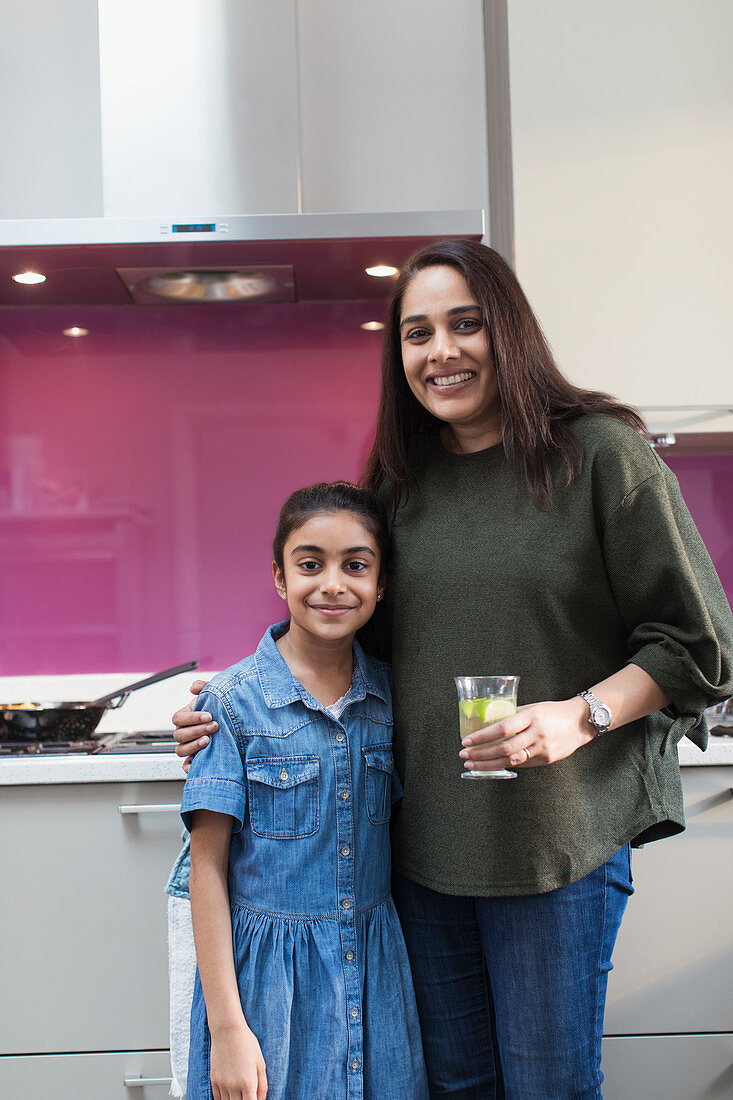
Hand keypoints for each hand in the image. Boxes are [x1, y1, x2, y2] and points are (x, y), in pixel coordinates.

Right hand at [172, 679, 215, 772]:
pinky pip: (186, 766)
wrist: (237, 725)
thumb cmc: (223, 708)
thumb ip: (205, 687)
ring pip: (180, 750)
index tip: (209, 715)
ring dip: (193, 745)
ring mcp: (189, 747)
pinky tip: (202, 760)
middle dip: (196, 730)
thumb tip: (193, 687)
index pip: (178, 718)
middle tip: (214, 727)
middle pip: (178, 735)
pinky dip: (191, 766)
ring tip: (209, 741)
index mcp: (186, 717)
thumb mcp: (216, 695)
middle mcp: (184, 733)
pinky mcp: (195, 760)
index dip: (191, 717)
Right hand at [210, 1020, 267, 1099]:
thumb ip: (262, 1084)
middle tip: (247, 1095)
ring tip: (239, 1093)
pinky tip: (229, 1094)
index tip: (254, 1099)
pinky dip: (224, 1099)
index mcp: (248, 1083)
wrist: (228, 1030)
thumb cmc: (247, 1043)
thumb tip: (261, 1099)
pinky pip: (217, 1098)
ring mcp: (222, 1084)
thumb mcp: (260, 1063)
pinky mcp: (214, 1080)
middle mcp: (234, 1086)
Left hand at [459, 697, 593, 769]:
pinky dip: (505, 765)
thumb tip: (490, 722)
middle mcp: (537, 733)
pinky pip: (522, 764)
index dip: (483, 736)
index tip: (467, 741)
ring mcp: (542, 748)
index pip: (502, 728)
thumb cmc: (553, 712)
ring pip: (512, 760)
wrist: (580, 722)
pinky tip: (492, 765)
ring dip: (489, 764)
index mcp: (531, 716)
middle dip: (481, 754)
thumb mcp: (533, 707)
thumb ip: (514, 715)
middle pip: (504, 748)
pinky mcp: (546, 760)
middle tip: (465, 755)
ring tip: (472, 764)